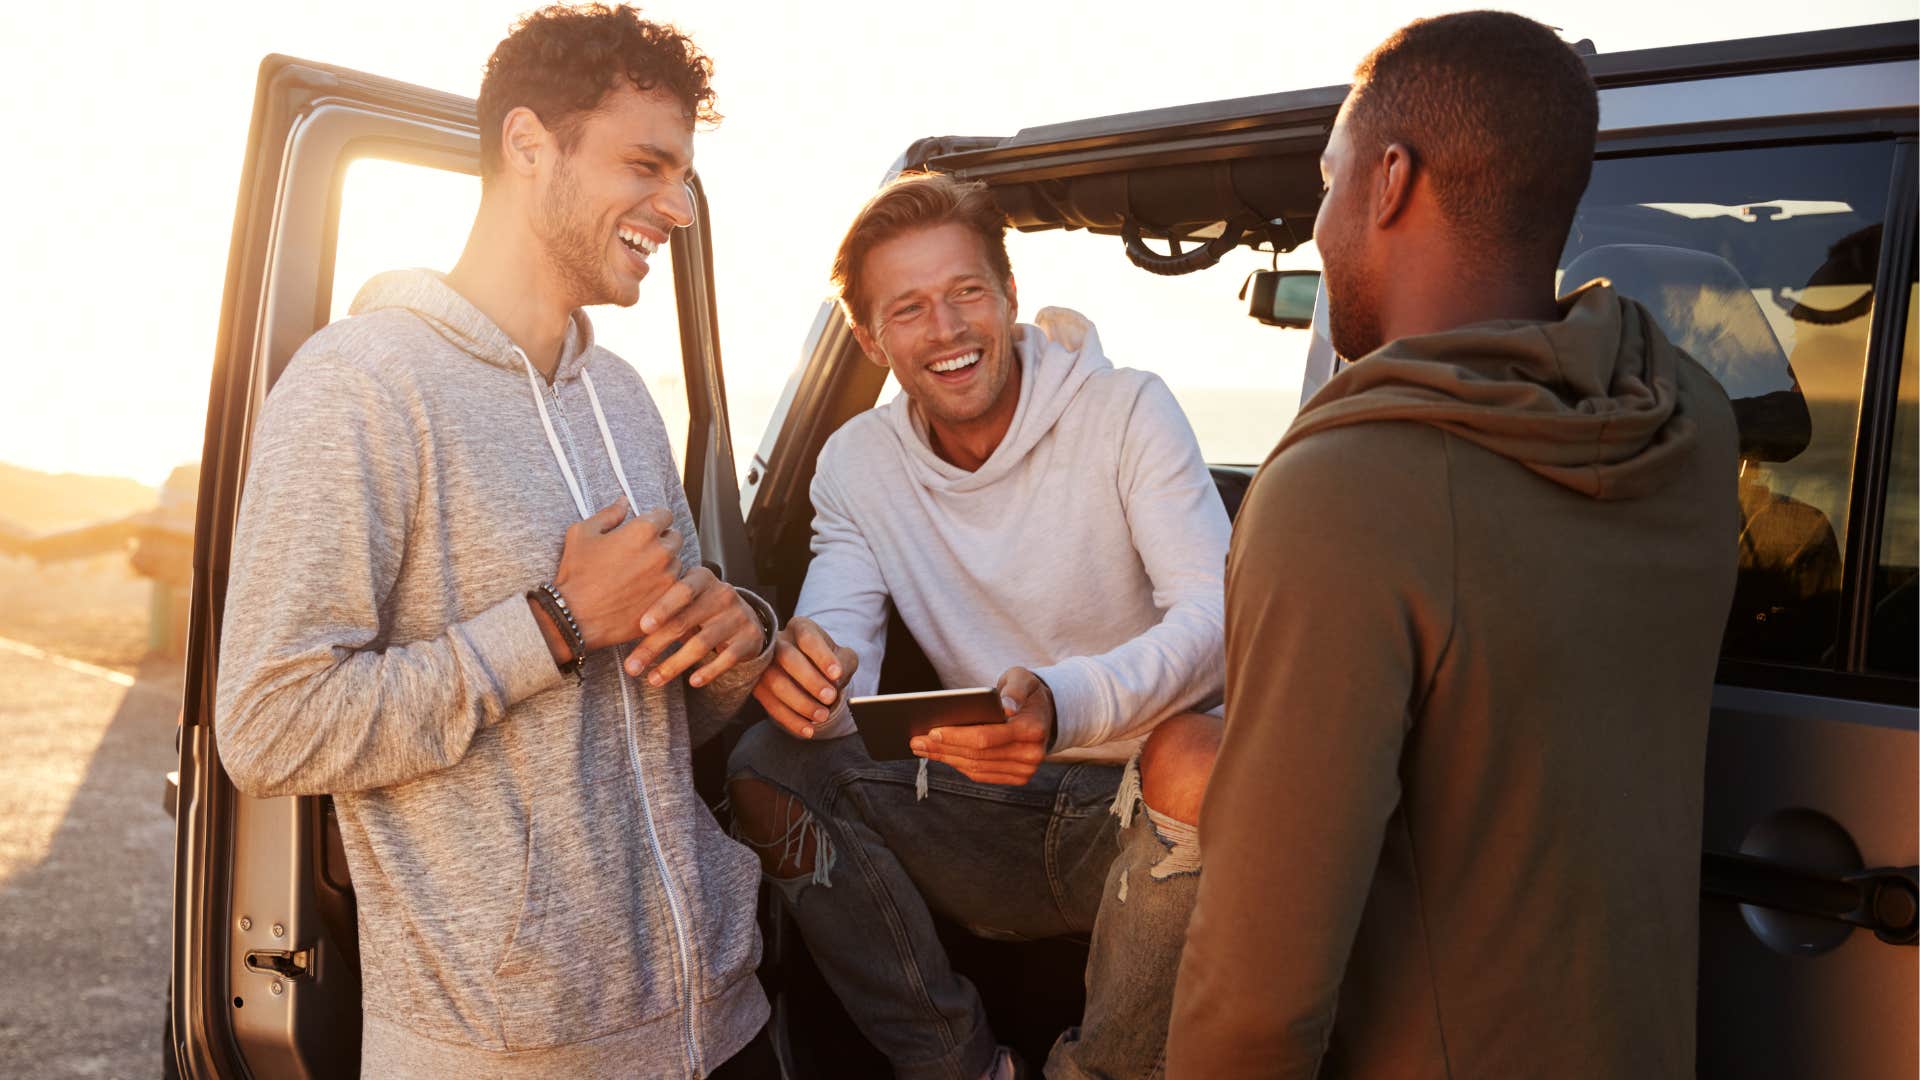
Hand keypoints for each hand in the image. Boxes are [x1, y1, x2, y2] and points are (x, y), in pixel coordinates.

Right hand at [547, 497, 685, 650]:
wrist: (575, 617)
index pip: (665, 515)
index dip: (655, 520)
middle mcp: (661, 552)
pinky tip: (644, 590)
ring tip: (639, 574)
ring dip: (664, 564)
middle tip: (641, 552)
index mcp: (643, 531)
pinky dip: (664, 586)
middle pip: (675, 537)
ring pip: (677, 563)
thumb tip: (624, 501)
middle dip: (661, 540)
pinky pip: (675, 587)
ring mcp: (667, 578)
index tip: (646, 528)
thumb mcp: (583, 534)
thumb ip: (609, 514)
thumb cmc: (576, 574)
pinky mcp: (667, 601)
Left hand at [620, 568, 766, 687]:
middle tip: (632, 667)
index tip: (642, 626)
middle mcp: (722, 594)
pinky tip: (692, 682)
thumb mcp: (685, 596)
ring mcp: (738, 616)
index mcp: (702, 578)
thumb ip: (659, 601)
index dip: (662, 608)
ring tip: (653, 680)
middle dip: (654, 646)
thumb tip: (613, 621)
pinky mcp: (749, 638)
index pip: (681, 591)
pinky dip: (709, 672)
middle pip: (685, 622)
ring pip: (702, 643)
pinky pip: (727, 658)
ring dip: (674, 665)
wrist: (744, 617)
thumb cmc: (701, 607)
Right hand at [751, 616, 857, 738]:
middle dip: (810, 680)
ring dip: (799, 703)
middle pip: (787, 657)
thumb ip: (844, 663)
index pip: (809, 638)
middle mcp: (777, 641)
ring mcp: (763, 663)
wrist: (811, 670)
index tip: (837, 675)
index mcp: (800, 627)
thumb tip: (835, 679)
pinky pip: (770, 704)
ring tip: (822, 716)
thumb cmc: (828, 661)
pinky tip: (807, 730)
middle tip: (830, 698)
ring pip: (774, 682)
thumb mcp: (844, 657)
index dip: (823, 657)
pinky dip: (790, 719)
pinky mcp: (757, 685)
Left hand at [910, 667, 1052, 785]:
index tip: (932, 731)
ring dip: (946, 758)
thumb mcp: (1023, 678)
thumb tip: (1006, 706)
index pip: (987, 737)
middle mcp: (1031, 754)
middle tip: (916, 741)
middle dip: (943, 748)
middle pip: (978, 755)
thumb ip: (1014, 689)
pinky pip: (981, 774)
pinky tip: (940, 755)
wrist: (1045, 712)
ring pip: (976, 768)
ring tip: (922, 748)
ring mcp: (1025, 770)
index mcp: (1033, 728)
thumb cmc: (1026, 691)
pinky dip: (958, 765)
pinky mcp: (1017, 777)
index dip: (957, 736)